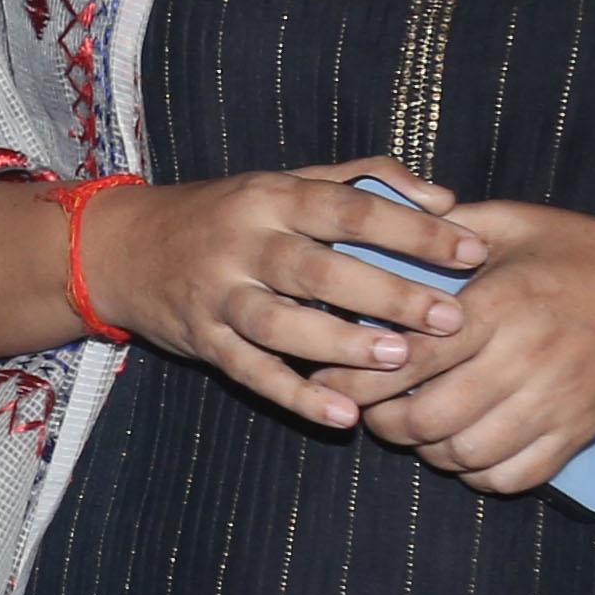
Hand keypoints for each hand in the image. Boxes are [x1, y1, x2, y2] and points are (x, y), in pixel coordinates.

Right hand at [79, 158, 482, 428]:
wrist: (122, 248)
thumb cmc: (224, 213)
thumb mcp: (286, 181)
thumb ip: (365, 181)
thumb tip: (444, 199)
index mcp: (271, 196)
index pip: (350, 208)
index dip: (413, 230)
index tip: (472, 251)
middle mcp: (242, 243)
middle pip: (319, 268)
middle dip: (388, 293)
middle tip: (450, 318)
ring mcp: (217, 295)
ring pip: (280, 323)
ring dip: (341, 343)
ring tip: (398, 360)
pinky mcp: (202, 341)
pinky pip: (250, 372)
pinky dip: (295, 396)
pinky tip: (343, 414)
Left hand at [353, 199, 594, 494]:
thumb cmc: (593, 255)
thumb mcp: (521, 223)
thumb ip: (451, 227)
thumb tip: (384, 227)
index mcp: (501, 305)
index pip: (407, 356)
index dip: (354, 375)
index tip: (327, 375)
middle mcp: (525, 361)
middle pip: (425, 419)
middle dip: (380, 421)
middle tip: (364, 407)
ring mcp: (554, 405)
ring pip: (462, 455)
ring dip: (424, 449)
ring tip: (410, 426)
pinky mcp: (578, 436)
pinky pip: (511, 478)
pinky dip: (475, 473)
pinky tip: (462, 449)